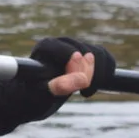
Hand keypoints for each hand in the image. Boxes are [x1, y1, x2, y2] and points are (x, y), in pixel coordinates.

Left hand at [0, 37, 115, 134]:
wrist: (32, 96)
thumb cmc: (32, 94)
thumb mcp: (41, 94)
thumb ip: (58, 86)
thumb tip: (82, 80)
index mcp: (47, 46)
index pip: (71, 52)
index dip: (77, 71)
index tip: (76, 88)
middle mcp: (62, 42)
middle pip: (88, 51)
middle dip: (89, 75)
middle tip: (83, 92)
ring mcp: (75, 46)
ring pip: (100, 54)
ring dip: (99, 75)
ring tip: (87, 91)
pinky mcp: (87, 53)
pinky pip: (106, 58)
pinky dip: (106, 73)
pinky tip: (94, 86)